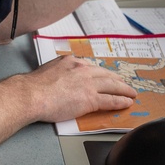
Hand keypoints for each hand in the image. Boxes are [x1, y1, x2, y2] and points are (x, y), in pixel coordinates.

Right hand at [18, 55, 135, 123]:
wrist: (32, 94)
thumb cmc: (35, 86)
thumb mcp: (49, 69)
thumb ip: (60, 71)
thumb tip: (62, 77)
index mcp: (72, 61)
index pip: (91, 67)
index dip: (101, 73)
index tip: (105, 76)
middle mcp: (82, 70)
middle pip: (105, 74)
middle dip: (116, 80)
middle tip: (124, 84)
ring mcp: (88, 84)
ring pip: (112, 86)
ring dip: (124, 89)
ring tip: (131, 93)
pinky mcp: (90, 98)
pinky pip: (110, 100)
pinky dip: (120, 101)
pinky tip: (127, 102)